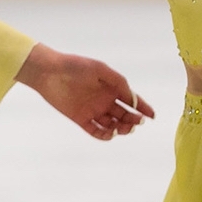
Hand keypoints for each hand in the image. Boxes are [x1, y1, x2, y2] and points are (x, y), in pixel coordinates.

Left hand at [16, 43, 153, 140]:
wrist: (49, 72)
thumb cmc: (75, 66)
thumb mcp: (100, 69)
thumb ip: (118, 82)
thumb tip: (132, 97)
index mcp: (111, 87)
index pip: (131, 100)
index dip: (143, 108)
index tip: (152, 116)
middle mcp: (104, 100)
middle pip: (124, 115)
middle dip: (133, 120)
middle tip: (136, 122)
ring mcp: (93, 110)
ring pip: (113, 125)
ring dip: (121, 129)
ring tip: (123, 128)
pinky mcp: (81, 119)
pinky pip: (96, 131)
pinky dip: (105, 135)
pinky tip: (111, 133)